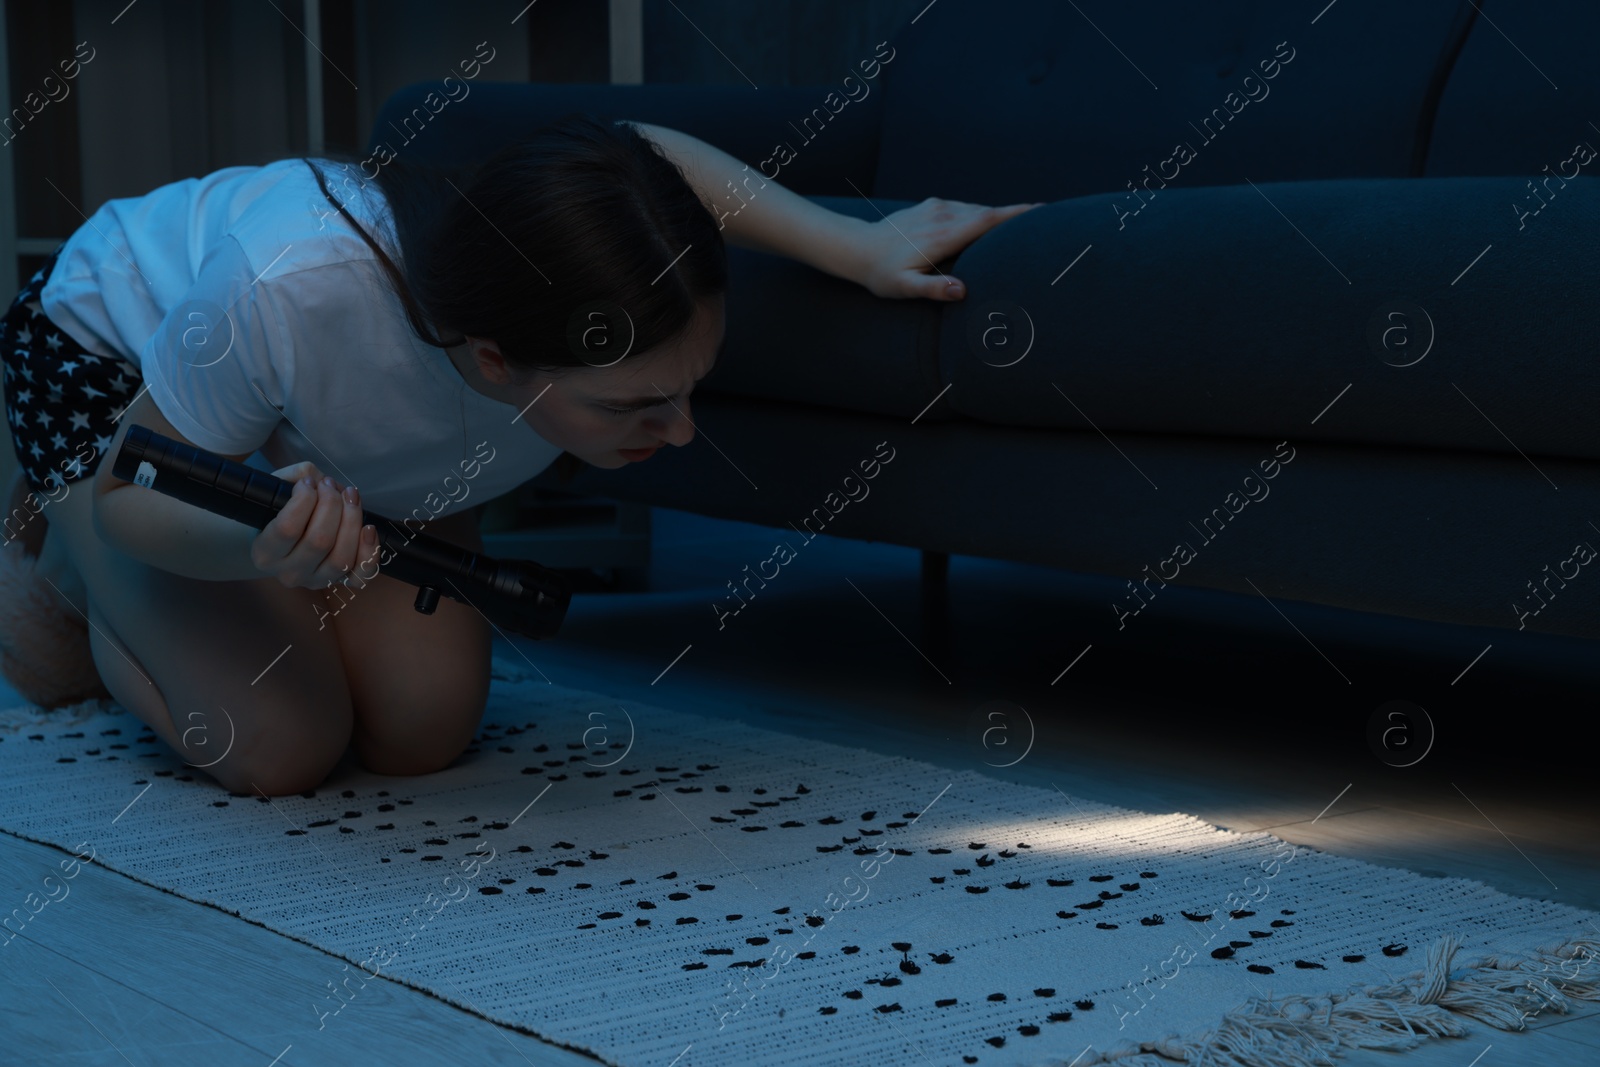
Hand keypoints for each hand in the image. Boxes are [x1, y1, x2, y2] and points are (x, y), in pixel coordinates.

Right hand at [250, 460, 380, 591]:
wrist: (282, 544)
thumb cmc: (278, 513)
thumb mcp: (275, 491)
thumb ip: (296, 477)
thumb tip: (322, 480)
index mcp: (264, 553)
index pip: (288, 528)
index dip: (304, 499)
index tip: (308, 484)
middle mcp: (289, 573)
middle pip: (320, 541)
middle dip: (331, 504)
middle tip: (330, 485)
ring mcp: (316, 581)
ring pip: (341, 558)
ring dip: (352, 520)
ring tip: (350, 497)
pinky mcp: (340, 583)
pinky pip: (361, 575)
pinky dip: (369, 552)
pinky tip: (368, 528)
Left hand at [850, 197, 1043, 300]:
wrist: (857, 248)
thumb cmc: (882, 274)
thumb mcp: (903, 289)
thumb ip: (932, 289)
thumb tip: (961, 291)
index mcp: (941, 235)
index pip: (986, 220)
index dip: (1014, 215)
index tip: (1041, 210)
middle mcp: (942, 215)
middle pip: (987, 212)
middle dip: (1016, 216)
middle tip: (1047, 222)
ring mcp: (937, 207)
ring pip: (977, 210)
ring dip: (999, 217)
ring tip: (1026, 225)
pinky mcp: (932, 205)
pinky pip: (965, 209)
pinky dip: (981, 216)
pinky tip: (990, 226)